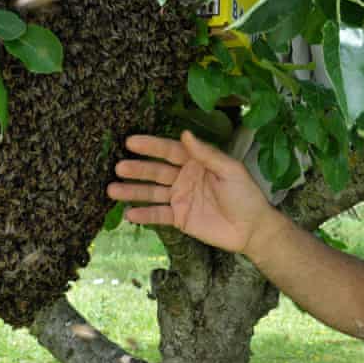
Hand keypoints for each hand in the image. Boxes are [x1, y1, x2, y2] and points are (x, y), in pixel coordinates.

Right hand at [107, 131, 274, 253]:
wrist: (252, 228)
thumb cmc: (245, 195)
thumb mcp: (229, 170)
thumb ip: (206, 154)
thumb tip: (184, 133)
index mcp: (197, 162)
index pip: (170, 151)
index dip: (151, 146)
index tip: (131, 142)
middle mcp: (185, 177)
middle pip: (156, 171)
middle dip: (137, 169)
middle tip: (118, 167)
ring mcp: (180, 198)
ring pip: (152, 193)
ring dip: (133, 191)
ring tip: (111, 190)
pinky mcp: (180, 218)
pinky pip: (158, 215)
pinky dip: (144, 214)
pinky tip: (128, 214)